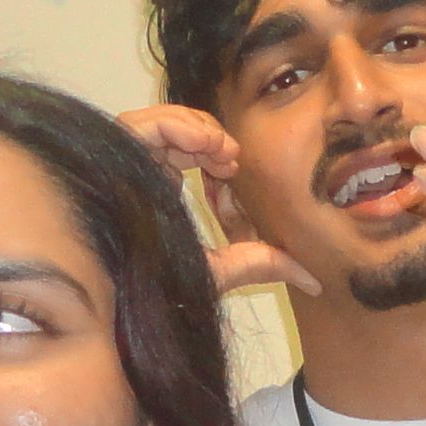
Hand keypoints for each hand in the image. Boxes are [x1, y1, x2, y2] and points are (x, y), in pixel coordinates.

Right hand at [122, 99, 319, 301]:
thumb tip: (314, 280)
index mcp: (156, 190)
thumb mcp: (221, 271)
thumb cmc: (159, 288)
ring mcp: (123, 164)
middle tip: (231, 159)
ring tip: (221, 152)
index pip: (185, 151)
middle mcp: (137, 172)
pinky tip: (204, 145)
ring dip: (196, 128)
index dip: (211, 150)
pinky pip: (140, 123)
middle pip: (173, 130)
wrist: (120, 304)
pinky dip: (175, 125)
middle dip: (207, 136)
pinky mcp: (110, 158)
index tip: (233, 169)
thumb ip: (262, 264)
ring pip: (158, 121)